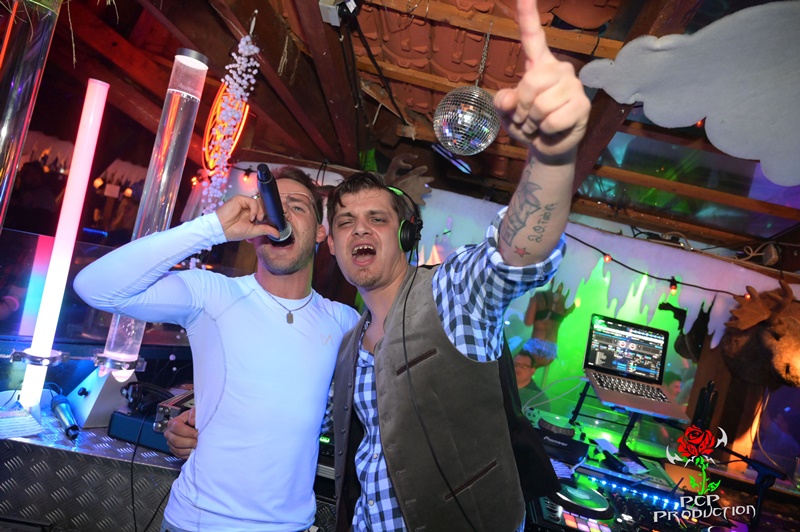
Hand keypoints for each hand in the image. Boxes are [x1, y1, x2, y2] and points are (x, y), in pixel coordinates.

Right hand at [164, 407, 197, 458]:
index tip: (197, 433)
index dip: (188, 432)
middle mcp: (169, 433)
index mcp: (173, 422)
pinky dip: (188, 454)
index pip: (177, 427)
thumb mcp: (195, 413)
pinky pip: (179, 455)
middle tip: (199, 442)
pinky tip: (194, 450)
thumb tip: (192, 421)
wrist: (194, 426)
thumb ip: (194, 414)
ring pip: (178, 449)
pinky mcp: (173, 450)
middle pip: (176, 440)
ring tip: (198, 446)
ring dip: (189, 449)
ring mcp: (170, 442)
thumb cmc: (194, 419)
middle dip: (190, 442)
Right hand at [215, 195, 279, 241]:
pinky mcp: (240, 199)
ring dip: (261, 212)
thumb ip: (266, 230)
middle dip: (267, 212)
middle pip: (264, 205)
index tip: (278, 219)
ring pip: (259, 203)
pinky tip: (252, 217)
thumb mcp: (254, 231)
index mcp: (253, 215)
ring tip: (257, 220)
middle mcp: (249, 208)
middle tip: (264, 220)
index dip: (271, 214)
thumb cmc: (235, 231)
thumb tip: (278, 235)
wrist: (221, 229)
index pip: (265, 211)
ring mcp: (245, 203)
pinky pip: (252, 201)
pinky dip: (255, 209)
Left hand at [494, 0, 590, 157]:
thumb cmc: (526, 124)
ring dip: (532, 121)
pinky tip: (551, 130)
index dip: (528, 15)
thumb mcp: (506, 113)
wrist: (546, 148)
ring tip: (538, 124)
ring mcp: (573, 86)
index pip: (533, 37)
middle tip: (526, 118)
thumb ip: (502, 102)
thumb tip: (508, 99)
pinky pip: (551, 120)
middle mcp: (559, 69)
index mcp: (539, 65)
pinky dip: (545, 131)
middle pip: (530, 82)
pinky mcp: (582, 105)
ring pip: (540, 104)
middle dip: (521, 107)